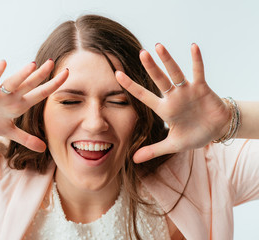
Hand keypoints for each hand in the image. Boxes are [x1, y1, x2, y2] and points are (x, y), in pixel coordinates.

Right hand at [0, 59, 68, 151]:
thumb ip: (26, 138)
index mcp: (19, 104)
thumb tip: (43, 148)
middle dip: (42, 75)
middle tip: (54, 62)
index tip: (67, 75)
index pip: (40, 94)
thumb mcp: (8, 131)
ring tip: (34, 65)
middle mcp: (12, 96)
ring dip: (22, 75)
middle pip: (29, 84)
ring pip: (12, 83)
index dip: (53, 86)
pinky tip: (3, 63)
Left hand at [116, 43, 229, 162]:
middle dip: (151, 67)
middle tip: (141, 53)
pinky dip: (196, 60)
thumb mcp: (173, 145)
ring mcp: (187, 91)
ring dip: (168, 60)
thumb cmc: (194, 135)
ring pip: (175, 73)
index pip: (143, 96)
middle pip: (159, 80)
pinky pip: (198, 72)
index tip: (116, 74)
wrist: (217, 130)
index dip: (131, 86)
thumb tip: (134, 160)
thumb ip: (154, 150)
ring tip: (158, 46)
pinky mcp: (202, 89)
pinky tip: (193, 46)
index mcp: (164, 110)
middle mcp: (173, 97)